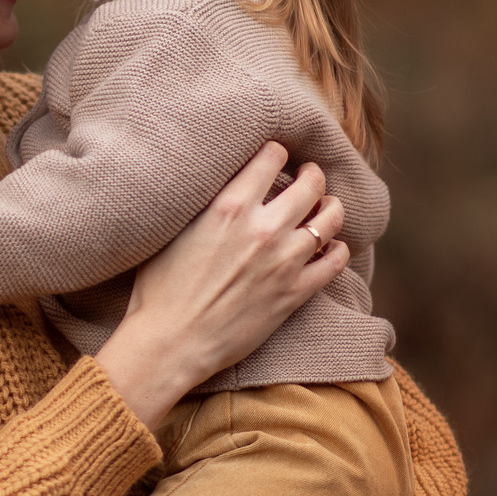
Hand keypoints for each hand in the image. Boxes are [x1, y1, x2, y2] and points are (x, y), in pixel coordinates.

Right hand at [92, 142, 349, 427]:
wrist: (170, 343)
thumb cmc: (159, 289)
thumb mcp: (174, 230)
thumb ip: (204, 203)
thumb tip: (222, 184)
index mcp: (230, 206)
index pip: (271, 156)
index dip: (276, 152)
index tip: (275, 156)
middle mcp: (263, 228)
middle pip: (310, 183)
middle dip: (311, 174)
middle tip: (307, 176)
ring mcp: (284, 262)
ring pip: (330, 218)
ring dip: (330, 207)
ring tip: (323, 207)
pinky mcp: (295, 294)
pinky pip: (334, 261)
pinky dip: (336, 249)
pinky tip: (328, 247)